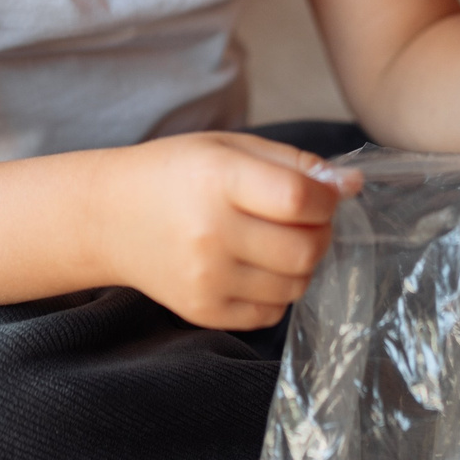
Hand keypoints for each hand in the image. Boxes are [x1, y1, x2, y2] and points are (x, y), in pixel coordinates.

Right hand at [103, 132, 355, 330]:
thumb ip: (294, 164)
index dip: (327, 199)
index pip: (299, 200)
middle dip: (321, 232)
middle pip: (306, 249)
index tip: (325, 194)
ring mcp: (206, 278)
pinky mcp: (203, 311)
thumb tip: (351, 186)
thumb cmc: (175, 174)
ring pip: (296, 285)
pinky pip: (271, 313)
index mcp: (218, 179)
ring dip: (301, 264)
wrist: (108, 218)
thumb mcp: (229, 146)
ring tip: (276, 242)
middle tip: (303, 220)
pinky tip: (254, 267)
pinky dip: (277, 291)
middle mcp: (211, 233)